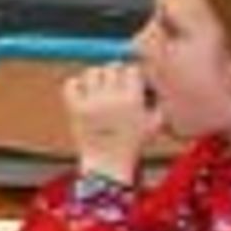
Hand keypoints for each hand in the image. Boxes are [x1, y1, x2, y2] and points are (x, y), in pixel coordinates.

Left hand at [61, 62, 158, 181]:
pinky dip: (75, 84)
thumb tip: (153, 83)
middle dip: (114, 74)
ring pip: (91, 72)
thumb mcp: (155, 124)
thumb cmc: (133, 144)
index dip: (131, 74)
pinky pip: (71, 84)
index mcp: (133, 99)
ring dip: (96, 77)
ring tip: (99, 88)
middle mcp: (111, 97)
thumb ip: (159, 102)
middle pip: (111, 68)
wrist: (108, 163)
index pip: (131, 69)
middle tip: (114, 85)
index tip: (130, 82)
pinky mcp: (75, 108)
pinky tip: (83, 93)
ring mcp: (91, 102)